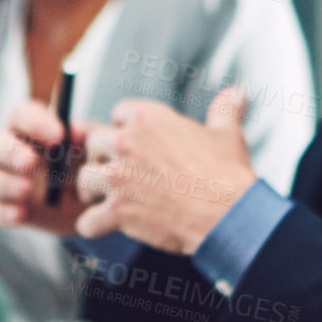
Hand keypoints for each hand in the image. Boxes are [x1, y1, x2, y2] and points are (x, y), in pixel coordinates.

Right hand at [0, 100, 106, 234]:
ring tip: (27, 189)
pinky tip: (21, 213)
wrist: (92, 205)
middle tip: (31, 162)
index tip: (58, 136)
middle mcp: (10, 149)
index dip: (35, 123)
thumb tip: (76, 131)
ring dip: (4, 182)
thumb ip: (88, 137)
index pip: (22, 115)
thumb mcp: (94, 149)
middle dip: (9, 151)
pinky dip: (4, 212)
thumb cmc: (89, 164)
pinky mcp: (5, 207)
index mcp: (31, 127)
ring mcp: (3, 179)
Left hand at [76, 89, 258, 253]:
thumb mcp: (227, 133)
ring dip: (93, 191)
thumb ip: (224, 110)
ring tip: (105, 199)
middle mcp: (127, 142)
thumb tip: (237, 94)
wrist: (230, 214)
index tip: (134, 144)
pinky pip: (87, 220)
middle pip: (93, 144)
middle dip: (103, 159)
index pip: (117, 114)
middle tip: (117, 174)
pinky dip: (93, 226)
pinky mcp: (118, 210)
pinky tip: (105, 226)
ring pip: (84, 179)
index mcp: (147, 117)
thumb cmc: (228, 173)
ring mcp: (119, 177)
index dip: (124, 129)